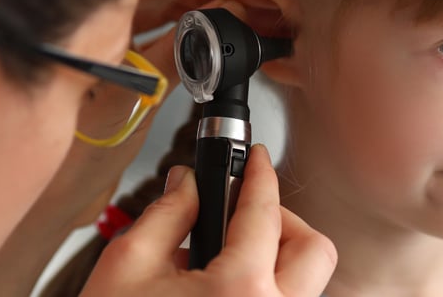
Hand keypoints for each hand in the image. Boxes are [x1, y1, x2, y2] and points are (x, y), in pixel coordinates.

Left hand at [41, 0, 228, 225]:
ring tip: (220, 20)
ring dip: (189, 9)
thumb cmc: (77, 154)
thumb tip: (212, 25)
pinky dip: (177, 33)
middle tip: (227, 2)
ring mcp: (100, 45)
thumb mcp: (138, 100)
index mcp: (89, 23)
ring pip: (151, 7)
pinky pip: (149, 34)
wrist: (62, 195)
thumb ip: (178, 57)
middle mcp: (91, 28)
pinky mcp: (109, 64)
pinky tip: (198, 40)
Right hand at [82, 145, 337, 296]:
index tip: (257, 159)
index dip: (259, 175)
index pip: (264, 212)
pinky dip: (269, 286)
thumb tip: (190, 182)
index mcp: (239, 293)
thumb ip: (167, 212)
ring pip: (308, 282)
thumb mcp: (128, 265)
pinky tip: (228, 286)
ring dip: (279, 257)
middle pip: (314, 250)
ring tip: (229, 255)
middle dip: (283, 222)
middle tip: (244, 214)